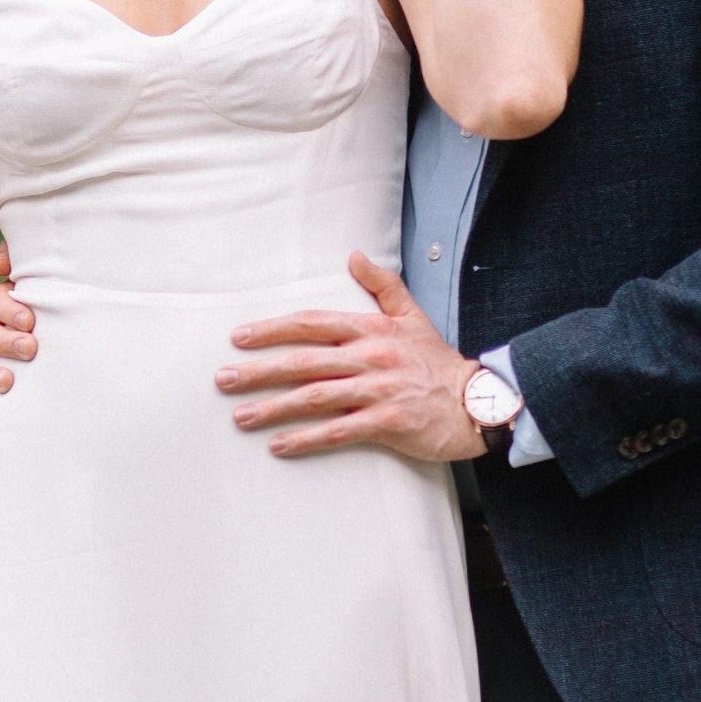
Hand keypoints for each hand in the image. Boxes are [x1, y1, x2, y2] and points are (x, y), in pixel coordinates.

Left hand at [215, 251, 487, 462]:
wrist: (478, 402)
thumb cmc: (438, 362)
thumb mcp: (412, 315)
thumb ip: (382, 285)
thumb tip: (354, 256)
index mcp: (371, 330)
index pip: (311, 324)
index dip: (272, 330)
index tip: (239, 338)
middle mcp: (370, 357)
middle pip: (303, 362)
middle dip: (258, 370)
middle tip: (222, 380)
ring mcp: (378, 390)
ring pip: (314, 397)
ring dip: (273, 408)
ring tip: (241, 417)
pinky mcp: (387, 422)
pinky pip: (339, 431)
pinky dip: (306, 439)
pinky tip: (279, 445)